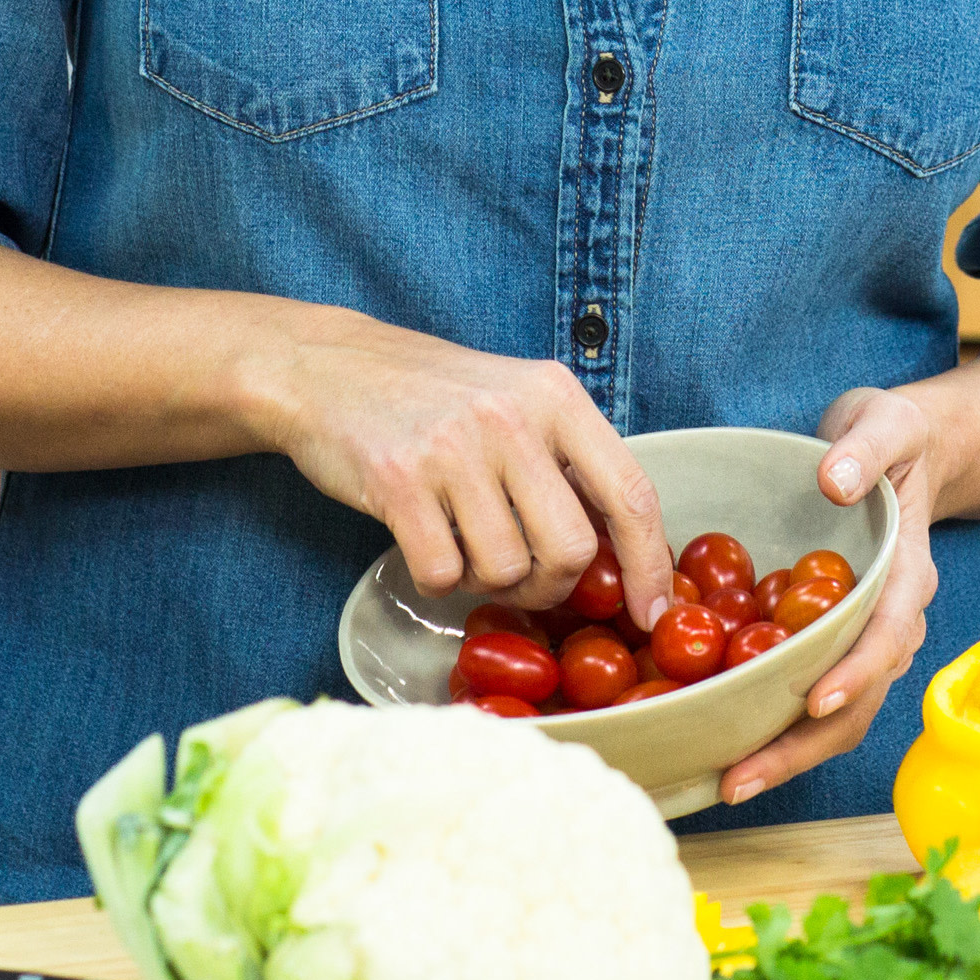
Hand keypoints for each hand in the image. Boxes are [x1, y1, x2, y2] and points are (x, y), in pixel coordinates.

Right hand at [262, 316, 674, 623]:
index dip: (649, 563)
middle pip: (571, 549)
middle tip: (523, 575)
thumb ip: (567, 461)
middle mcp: (512, 417)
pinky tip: (423, 540)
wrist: (328, 367)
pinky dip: (437, 577)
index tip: (651, 611)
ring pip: (506, 569)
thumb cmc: (434, 396)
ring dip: (486, 579)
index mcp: (555, 396)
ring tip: (462, 540)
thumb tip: (621, 554)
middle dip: (551, 585)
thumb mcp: (516, 399)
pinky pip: (443, 574)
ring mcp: (454, 448)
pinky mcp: (399, 481)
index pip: (630, 492)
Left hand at [718, 383, 942, 808]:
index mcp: (906, 577)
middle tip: (740, 777)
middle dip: (802, 746)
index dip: (855, 672)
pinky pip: (806, 697)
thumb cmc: (891, 439)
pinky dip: (772, 728)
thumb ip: (865, 448)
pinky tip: (721, 745)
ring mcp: (861, 641)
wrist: (897, 454)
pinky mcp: (830, 644)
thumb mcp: (887, 423)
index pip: (887, 636)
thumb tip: (835, 482)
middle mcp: (890, 622)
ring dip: (785, 755)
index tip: (815, 699)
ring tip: (726, 782)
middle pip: (856, 701)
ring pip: (834, 717)